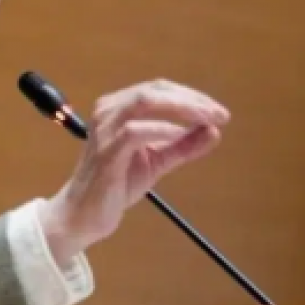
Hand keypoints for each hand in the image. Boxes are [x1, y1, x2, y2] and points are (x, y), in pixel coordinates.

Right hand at [40, 79, 228, 264]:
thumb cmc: (116, 183)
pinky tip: (180, 136)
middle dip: (192, 100)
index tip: (218, 112)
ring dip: (182, 109)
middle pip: (154, 90)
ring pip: (144, 102)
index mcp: (118, 107)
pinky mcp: (105, 151)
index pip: (159, 89)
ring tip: (207, 120)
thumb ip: (184, 145)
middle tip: (220, 115)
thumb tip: (215, 131)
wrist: (84, 214)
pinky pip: (134, 132)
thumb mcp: (158, 160)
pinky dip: (162, 130)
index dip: (191, 96)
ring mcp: (104, 129)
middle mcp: (108, 110)